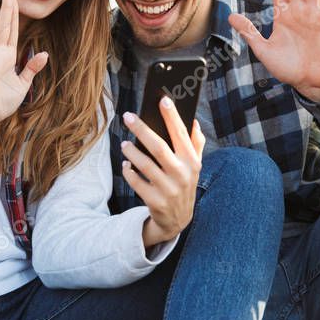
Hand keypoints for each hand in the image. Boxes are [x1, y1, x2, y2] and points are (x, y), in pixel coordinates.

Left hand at [120, 97, 204, 246]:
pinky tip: (126, 165)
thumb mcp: (195, 166)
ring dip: (131, 151)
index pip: (181, 134)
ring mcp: (169, 189)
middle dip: (142, 129)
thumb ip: (196, 144)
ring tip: (124, 144)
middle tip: (128, 116)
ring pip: (144, 164)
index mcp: (192, 162)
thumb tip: (194, 122)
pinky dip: (129, 172)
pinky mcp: (155, 201)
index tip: (163, 99)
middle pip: (158, 147)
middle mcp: (182, 175)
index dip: (172, 117)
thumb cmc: (184, 184)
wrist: (178, 220)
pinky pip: (136, 182)